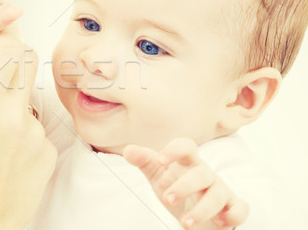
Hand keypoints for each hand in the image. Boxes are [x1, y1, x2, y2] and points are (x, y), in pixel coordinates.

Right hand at [0, 29, 56, 229]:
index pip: (8, 48)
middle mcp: (14, 119)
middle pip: (27, 60)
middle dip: (9, 58)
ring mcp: (36, 137)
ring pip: (30, 93)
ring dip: (12, 98)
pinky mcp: (49, 153)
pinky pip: (37, 124)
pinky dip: (21, 128)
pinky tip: (4, 151)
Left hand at [123, 138, 248, 229]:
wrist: (193, 211)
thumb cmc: (175, 187)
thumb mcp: (157, 175)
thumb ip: (144, 161)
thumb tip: (128, 150)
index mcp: (187, 163)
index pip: (187, 146)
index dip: (175, 149)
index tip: (161, 160)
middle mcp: (206, 174)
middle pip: (201, 174)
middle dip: (184, 187)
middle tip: (167, 200)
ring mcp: (220, 190)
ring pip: (218, 194)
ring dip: (202, 210)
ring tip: (185, 223)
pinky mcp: (232, 207)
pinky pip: (240, 208)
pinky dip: (234, 215)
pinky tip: (221, 222)